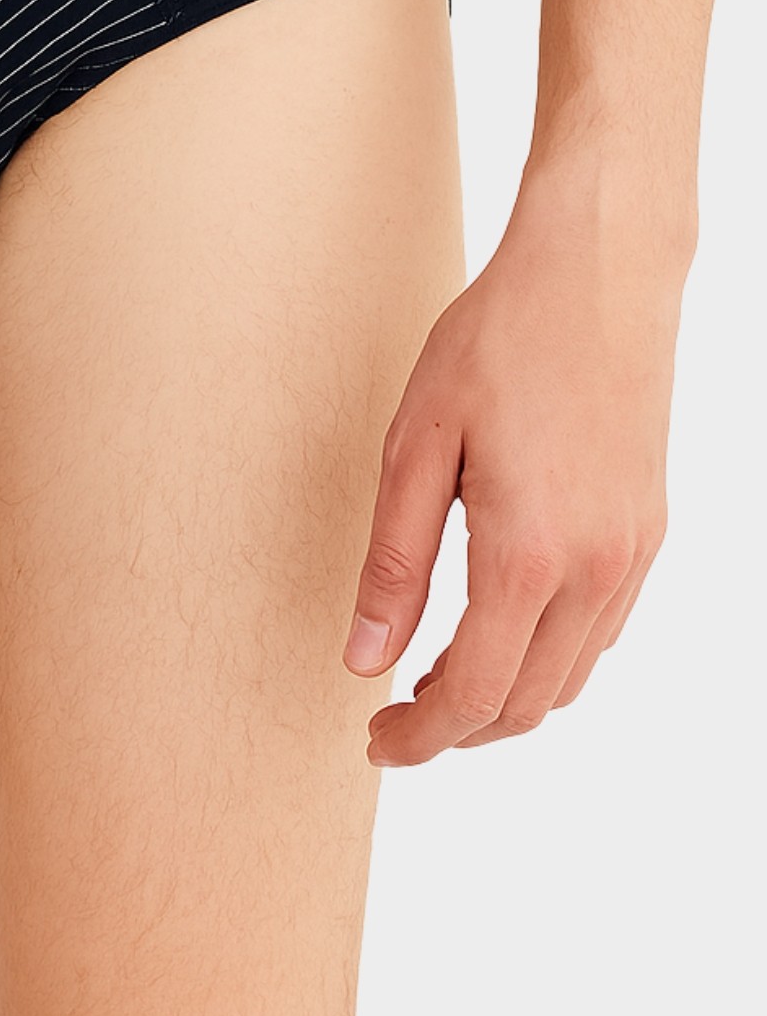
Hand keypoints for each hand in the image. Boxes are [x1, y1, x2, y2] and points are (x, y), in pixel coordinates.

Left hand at [343, 179, 683, 762]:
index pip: (471, 694)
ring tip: (437, 675)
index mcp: (529, 556)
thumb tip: (365, 658)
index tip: (375, 742)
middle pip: (526, 704)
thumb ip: (392, 561)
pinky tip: (501, 623)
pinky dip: (549, 655)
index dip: (419, 737)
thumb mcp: (416, 444)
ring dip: (505, 697)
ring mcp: (634, 554)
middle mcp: (596, 571)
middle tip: (394, 719)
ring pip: (570, 678)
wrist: (598, 273)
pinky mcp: (650, 530)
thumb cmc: (498, 342)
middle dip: (458, 730)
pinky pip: (602, 632)